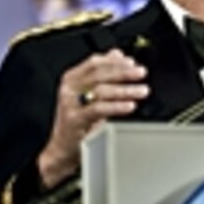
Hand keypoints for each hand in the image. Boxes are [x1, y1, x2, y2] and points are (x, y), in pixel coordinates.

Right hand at [37, 50, 148, 187]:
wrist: (62, 150)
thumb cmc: (78, 121)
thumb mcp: (89, 94)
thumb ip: (103, 74)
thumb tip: (117, 54)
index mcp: (72, 78)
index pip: (94, 63)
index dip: (115, 61)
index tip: (132, 63)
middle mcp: (69, 88)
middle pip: (99, 74)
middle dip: (123, 72)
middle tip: (141, 73)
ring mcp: (70, 104)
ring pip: (101, 90)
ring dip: (125, 89)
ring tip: (142, 91)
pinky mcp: (75, 120)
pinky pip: (99, 109)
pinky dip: (117, 106)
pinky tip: (130, 106)